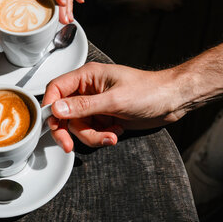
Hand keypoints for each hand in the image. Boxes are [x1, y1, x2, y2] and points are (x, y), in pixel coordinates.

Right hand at [42, 62, 187, 152]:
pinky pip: (92, 131)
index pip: (56, 89)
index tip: (52, 124)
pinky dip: (102, 136)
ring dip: (92, 136)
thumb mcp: (115, 100)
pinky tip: (116, 131)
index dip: (50, 107)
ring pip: (79, 126)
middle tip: (69, 145)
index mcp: (88, 76)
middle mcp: (89, 89)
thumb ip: (84, 106)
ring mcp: (96, 104)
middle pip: (64, 113)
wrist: (172, 101)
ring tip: (111, 135)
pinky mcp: (105, 116)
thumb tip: (57, 108)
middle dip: (70, 130)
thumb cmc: (150, 90)